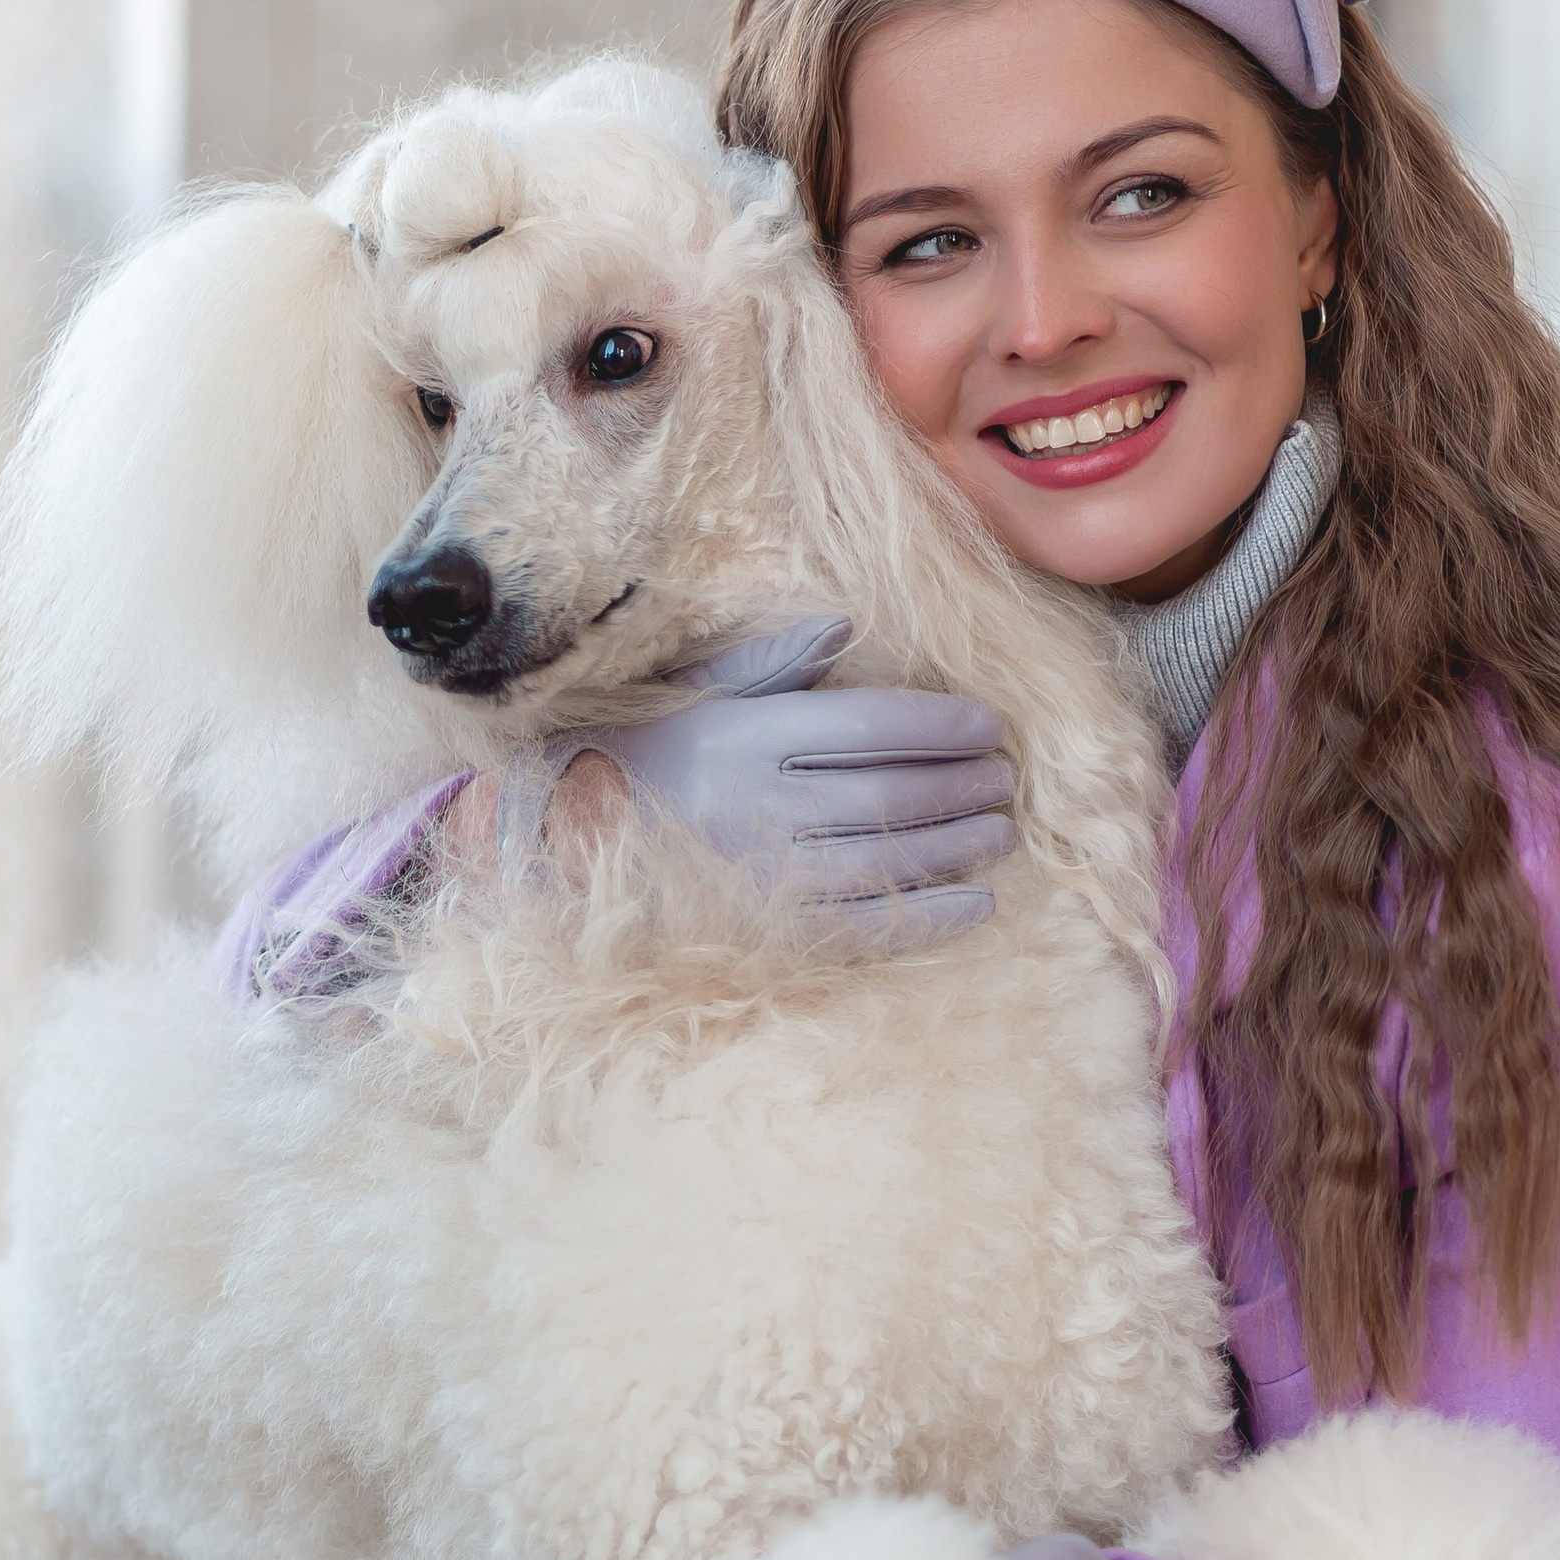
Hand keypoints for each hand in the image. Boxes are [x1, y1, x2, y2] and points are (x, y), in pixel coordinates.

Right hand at [563, 617, 1014, 941]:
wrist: (553, 848)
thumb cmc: (635, 758)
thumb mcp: (692, 696)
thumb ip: (770, 663)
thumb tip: (843, 626)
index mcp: (742, 736)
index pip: (866, 725)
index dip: (939, 726)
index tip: (987, 726)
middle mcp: (754, 806)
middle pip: (888, 795)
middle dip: (961, 787)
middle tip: (1006, 780)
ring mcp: (758, 875)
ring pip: (884, 860)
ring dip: (956, 847)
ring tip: (998, 830)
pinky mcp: (761, 933)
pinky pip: (861, 927)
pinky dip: (926, 917)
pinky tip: (974, 904)